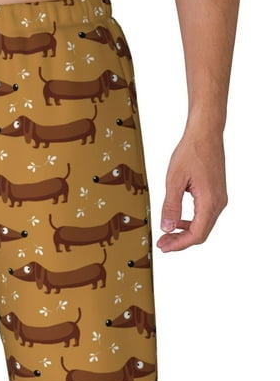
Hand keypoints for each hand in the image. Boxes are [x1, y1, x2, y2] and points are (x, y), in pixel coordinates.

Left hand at [156, 131, 226, 252]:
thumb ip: (170, 206)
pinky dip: (190, 221)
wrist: (205, 134)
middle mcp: (218, 202)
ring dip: (185, 232)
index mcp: (210, 202)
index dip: (179, 244)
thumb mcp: (174, 180)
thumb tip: (166, 228)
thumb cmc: (190, 152)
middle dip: (180, 241)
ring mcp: (219, 198)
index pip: (197, 234)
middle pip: (201, 233)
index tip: (164, 247)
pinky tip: (176, 220)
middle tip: (162, 244)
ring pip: (203, 224)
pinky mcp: (216, 193)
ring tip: (166, 234)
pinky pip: (204, 214)